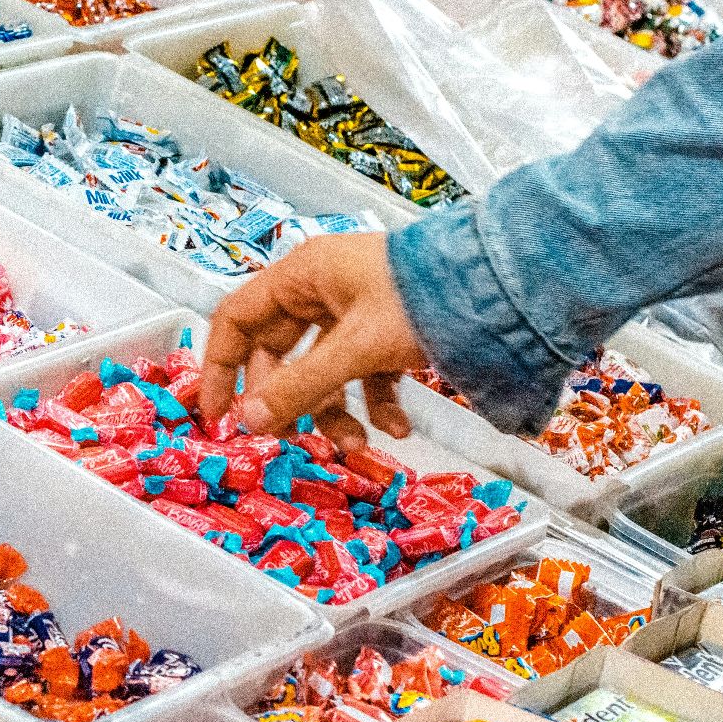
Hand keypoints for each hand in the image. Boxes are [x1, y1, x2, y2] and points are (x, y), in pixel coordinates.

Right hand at [200, 232, 429, 450]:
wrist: (504, 285)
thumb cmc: (424, 296)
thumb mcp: (355, 346)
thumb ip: (300, 387)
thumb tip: (249, 421)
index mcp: (301, 276)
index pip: (236, 320)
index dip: (219, 367)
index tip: (219, 413)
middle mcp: (321, 290)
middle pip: (279, 354)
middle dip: (289, 402)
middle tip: (288, 438)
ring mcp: (354, 311)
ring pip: (323, 371)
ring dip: (334, 412)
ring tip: (354, 445)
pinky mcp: (386, 331)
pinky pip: (363, 374)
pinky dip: (375, 403)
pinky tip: (396, 427)